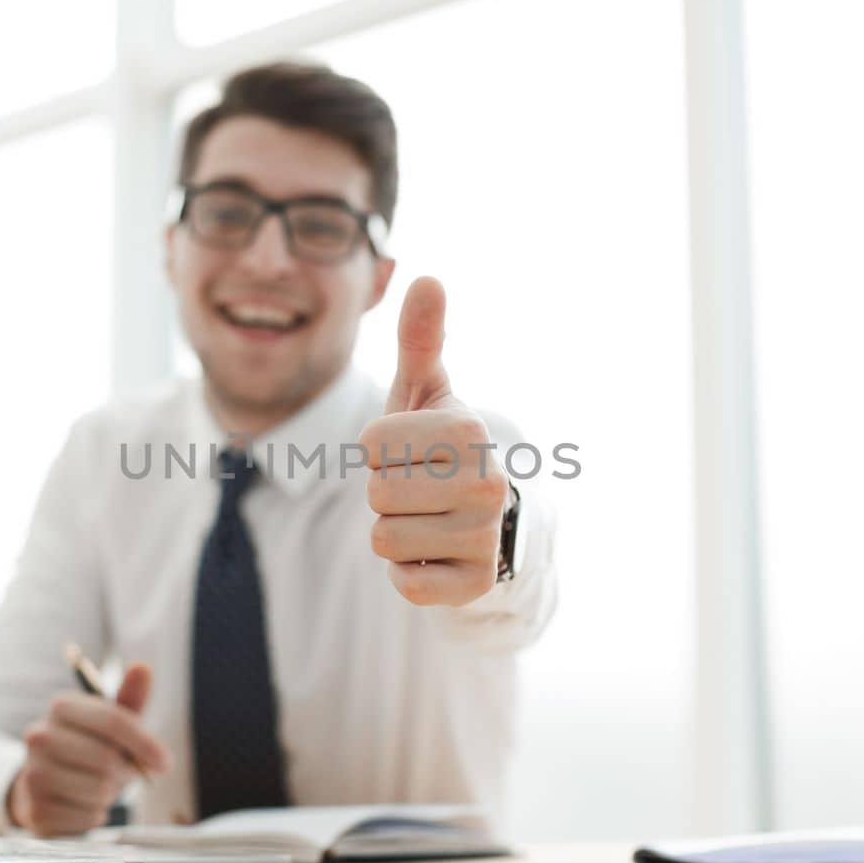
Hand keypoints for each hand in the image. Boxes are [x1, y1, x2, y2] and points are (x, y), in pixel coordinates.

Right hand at [6, 662, 170, 835]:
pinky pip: (88, 816)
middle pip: (107, 759)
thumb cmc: (86, 748)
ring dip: (111, 793)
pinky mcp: (36, 810)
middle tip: (124, 772)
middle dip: (126, 770)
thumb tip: (143, 668)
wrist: (45, 785)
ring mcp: (33, 774)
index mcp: (62, 707)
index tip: (164, 762)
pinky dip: (96, 814)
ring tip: (99, 785)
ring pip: (99, 790)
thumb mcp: (109, 722)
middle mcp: (39, 736)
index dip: (144, 742)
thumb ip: (129, 699)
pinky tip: (83, 803)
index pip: (112, 720)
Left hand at [359, 276, 509, 607]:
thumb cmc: (444, 449)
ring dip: (397, 534)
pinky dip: (410, 572)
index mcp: (469, 430)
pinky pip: (406, 583)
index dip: (380, 451)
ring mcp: (486, 537)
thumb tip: (426, 277)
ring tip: (430, 521)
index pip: (371, 444)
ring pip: (385, 540)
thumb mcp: (429, 394)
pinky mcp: (475, 585)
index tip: (413, 453)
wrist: (492, 522)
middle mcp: (488, 483)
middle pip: (376, 494)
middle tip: (421, 491)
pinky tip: (437, 555)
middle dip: (386, 494)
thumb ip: (420, 339)